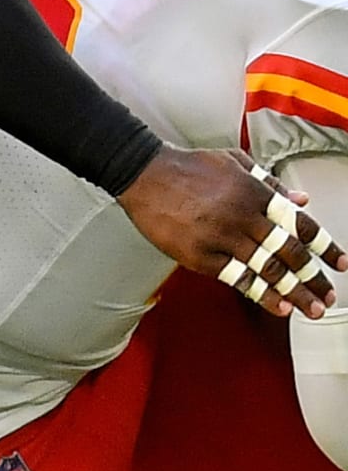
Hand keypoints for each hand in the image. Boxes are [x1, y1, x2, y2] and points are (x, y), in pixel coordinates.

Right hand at [117, 145, 347, 318]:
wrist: (143, 173)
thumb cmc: (188, 166)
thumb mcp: (232, 162)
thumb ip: (268, 181)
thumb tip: (301, 199)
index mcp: (252, 191)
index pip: (299, 223)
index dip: (325, 246)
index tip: (340, 263)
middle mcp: (241, 215)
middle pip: (289, 253)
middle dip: (314, 277)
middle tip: (328, 295)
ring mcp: (220, 237)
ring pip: (267, 270)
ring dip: (294, 292)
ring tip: (311, 308)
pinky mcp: (200, 255)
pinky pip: (237, 278)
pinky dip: (261, 294)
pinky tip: (278, 305)